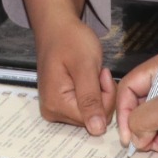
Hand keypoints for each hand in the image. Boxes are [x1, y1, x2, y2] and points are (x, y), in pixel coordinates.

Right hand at [25, 0, 114, 134]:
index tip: (102, 73)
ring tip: (92, 71)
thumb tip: (96, 131)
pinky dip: (93, 93)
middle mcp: (52, 112)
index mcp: (56, 105)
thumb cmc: (70, 40)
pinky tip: (88, 77)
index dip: (105, 98)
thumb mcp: (85, 66)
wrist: (57, 27)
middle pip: (92, 119)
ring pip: (91, 114)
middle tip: (98, 71)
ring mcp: (55, 109)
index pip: (94, 120)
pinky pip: (85, 107)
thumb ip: (90, 99)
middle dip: (102, 96)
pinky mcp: (60, 104)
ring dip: (99, 93)